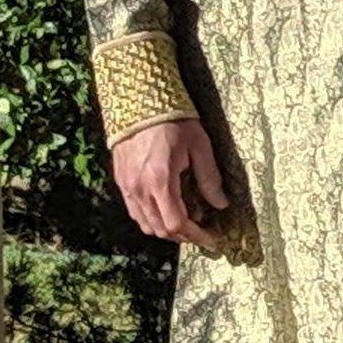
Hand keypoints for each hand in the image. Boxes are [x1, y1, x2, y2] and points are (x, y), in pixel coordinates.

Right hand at [111, 116, 230, 249]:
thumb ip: (210, 178)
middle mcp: (139, 189)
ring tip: (188, 225)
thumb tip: (221, 204)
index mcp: (160, 181)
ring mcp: (127, 187)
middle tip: (204, 234)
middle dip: (184, 236)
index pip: (176, 222)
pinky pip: (135, 212)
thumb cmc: (174, 121)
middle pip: (160, 229)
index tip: (213, 238)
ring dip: (167, 230)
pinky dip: (151, 220)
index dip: (196, 235)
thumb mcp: (200, 146)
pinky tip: (167, 212)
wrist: (139, 104)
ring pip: (145, 224)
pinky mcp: (121, 182)